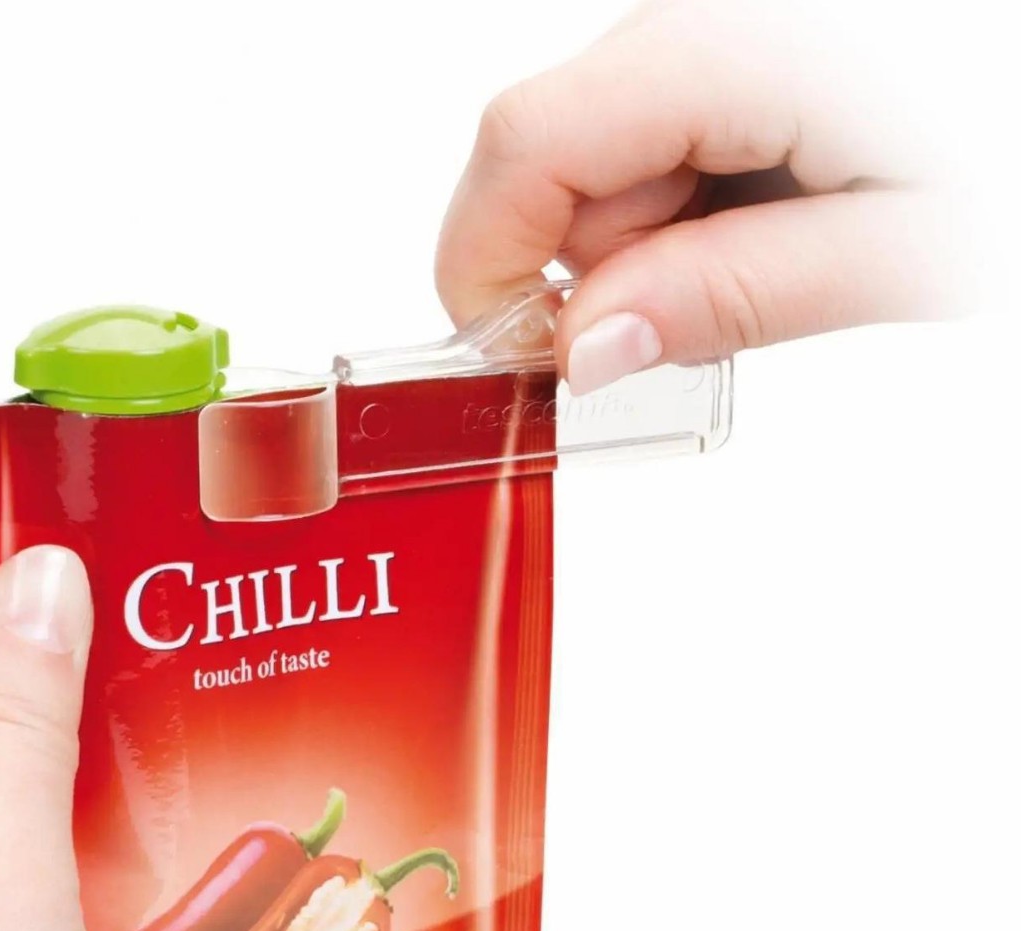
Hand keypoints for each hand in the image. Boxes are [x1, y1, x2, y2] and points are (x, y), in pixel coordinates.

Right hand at [436, 0, 959, 391]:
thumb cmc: (1017, 131)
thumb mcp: (911, 241)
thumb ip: (736, 295)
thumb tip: (592, 349)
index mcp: (743, 39)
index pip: (523, 145)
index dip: (490, 269)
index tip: (526, 366)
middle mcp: (711, 9)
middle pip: (555, 156)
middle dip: (596, 267)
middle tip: (712, 313)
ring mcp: (725, 21)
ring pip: (606, 154)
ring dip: (659, 239)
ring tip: (788, 244)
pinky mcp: (749, 44)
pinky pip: (664, 133)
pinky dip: (696, 201)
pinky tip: (786, 207)